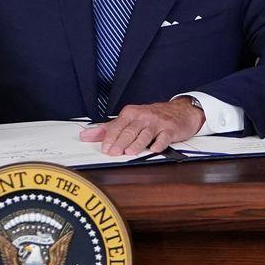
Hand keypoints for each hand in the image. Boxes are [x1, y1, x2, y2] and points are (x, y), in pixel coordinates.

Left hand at [80, 99, 204, 155]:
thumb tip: (85, 136)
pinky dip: (159, 143)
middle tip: (113, 153)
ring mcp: (157, 123)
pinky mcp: (170, 129)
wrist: (179, 111)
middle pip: (130, 131)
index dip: (110, 138)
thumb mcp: (128, 120)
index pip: (117, 126)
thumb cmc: (150, 117)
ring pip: (145, 134)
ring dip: (137, 144)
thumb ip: (107, 129)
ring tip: (129, 153)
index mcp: (130, 113)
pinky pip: (164, 137)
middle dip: (121, 142)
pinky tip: (154, 149)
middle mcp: (143, 116)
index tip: (105, 149)